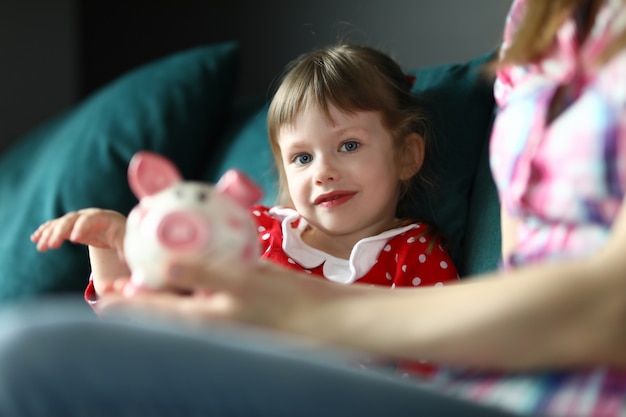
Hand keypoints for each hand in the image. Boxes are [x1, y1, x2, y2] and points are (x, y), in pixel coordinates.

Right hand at [31, 208, 130, 292]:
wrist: (120, 230)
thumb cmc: (126, 239)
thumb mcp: (129, 245)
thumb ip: (128, 253)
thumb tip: (127, 263)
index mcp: (106, 219)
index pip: (91, 219)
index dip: (82, 227)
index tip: (74, 240)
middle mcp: (91, 215)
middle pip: (72, 219)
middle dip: (60, 231)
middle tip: (50, 246)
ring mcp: (79, 219)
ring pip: (61, 223)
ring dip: (49, 233)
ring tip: (40, 247)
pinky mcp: (72, 226)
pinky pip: (56, 226)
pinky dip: (46, 231)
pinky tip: (35, 239)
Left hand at [95, 258, 350, 333]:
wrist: (329, 317)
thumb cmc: (290, 305)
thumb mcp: (244, 282)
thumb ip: (202, 270)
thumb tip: (164, 261)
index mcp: (206, 321)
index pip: (156, 313)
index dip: (128, 305)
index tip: (104, 298)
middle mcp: (212, 319)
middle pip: (168, 307)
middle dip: (147, 291)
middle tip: (127, 272)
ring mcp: (228, 310)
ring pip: (189, 296)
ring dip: (172, 278)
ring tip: (156, 259)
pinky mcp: (244, 298)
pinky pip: (212, 285)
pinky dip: (200, 270)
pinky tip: (201, 250)